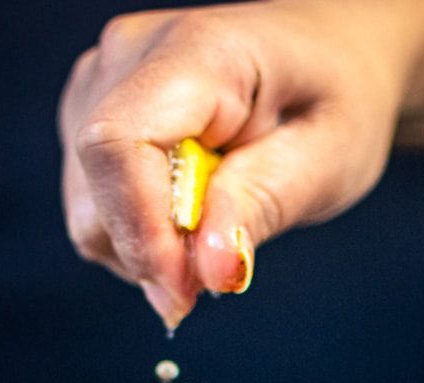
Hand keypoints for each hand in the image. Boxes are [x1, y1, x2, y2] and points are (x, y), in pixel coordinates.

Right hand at [58, 1, 414, 326]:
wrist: (330, 54)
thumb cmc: (336, 96)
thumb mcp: (327, 157)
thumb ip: (263, 205)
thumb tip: (209, 269)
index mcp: (197, 52)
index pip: (118, 144)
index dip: (141, 232)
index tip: (188, 289)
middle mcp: (129, 57)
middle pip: (96, 188)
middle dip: (151, 254)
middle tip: (220, 269)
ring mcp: (102, 85)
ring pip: (87, 210)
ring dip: (146, 252)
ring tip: (214, 234)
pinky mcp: (94, 116)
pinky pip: (94, 208)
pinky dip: (139, 238)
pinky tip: (189, 222)